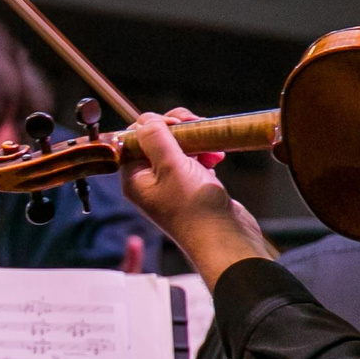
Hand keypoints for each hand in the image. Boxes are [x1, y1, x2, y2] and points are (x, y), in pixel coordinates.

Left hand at [118, 110, 272, 286]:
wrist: (225, 239)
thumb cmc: (196, 209)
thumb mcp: (171, 166)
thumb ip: (156, 139)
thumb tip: (145, 119)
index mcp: (135, 178)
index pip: (133, 139)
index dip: (153, 125)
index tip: (175, 122)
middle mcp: (149, 181)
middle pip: (156, 140)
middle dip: (179, 130)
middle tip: (196, 127)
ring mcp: (171, 184)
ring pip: (177, 147)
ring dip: (195, 141)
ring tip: (212, 149)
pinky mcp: (192, 186)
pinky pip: (193, 160)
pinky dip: (205, 154)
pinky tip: (216, 158)